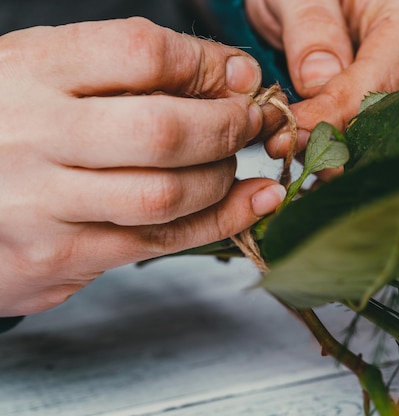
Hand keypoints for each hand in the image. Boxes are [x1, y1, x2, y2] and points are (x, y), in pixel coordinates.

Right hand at [0, 18, 285, 315]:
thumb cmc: (6, 125)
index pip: (139, 52)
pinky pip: (159, 243)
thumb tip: (231, 73)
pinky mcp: (59, 256)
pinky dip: (218, 221)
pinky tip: (246, 203)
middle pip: (163, 130)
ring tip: (232, 165)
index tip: (236, 74)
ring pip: (166, 195)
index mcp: (28, 69)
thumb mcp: (44, 74)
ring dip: (222, 179)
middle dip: (228, 126)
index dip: (205, 63)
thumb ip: (126, 71)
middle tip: (250, 123)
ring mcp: (41, 203)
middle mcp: (32, 135)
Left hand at [246, 0, 398, 165]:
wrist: (322, 1)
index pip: (382, 83)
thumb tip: (318, 80)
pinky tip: (340, 185)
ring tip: (319, 176)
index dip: (336, 116)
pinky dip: (377, 174)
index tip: (292, 134)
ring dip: (368, 170)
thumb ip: (310, 26)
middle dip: (356, 153)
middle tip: (306, 165)